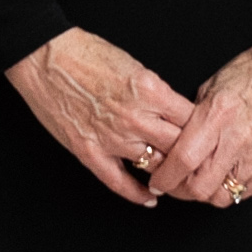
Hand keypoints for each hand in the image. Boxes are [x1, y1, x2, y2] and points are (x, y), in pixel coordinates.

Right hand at [5, 27, 195, 205]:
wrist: (44, 57)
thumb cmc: (86, 52)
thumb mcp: (133, 64)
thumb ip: (155, 92)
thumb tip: (175, 113)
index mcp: (150, 90)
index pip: (192, 119)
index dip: (203, 131)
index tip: (208, 139)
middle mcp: (135, 116)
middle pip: (180, 147)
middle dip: (193, 157)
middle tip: (201, 165)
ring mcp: (112, 137)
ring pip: (155, 166)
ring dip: (168, 175)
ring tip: (179, 181)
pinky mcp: (89, 151)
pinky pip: (119, 182)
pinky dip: (137, 194)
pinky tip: (150, 199)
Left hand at [153, 33, 251, 208]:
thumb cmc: (250, 73)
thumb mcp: (210, 88)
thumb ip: (193, 120)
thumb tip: (173, 144)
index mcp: (218, 115)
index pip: (184, 160)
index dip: (165, 177)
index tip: (157, 181)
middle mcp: (239, 138)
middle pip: (202, 187)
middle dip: (182, 191)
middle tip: (175, 184)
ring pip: (224, 196)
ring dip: (207, 193)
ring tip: (200, 181)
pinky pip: (247, 191)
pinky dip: (231, 189)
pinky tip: (224, 176)